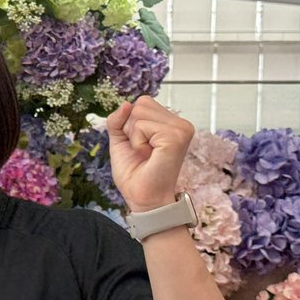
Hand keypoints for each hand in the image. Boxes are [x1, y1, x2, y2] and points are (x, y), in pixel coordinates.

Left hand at [106, 96, 193, 212]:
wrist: (143, 198)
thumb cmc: (135, 172)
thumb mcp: (120, 140)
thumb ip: (118, 120)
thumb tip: (126, 103)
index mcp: (171, 122)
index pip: (142, 102)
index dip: (130, 124)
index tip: (140, 145)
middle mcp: (180, 123)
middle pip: (140, 104)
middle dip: (131, 129)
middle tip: (143, 151)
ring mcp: (181, 129)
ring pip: (139, 112)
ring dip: (134, 136)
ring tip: (146, 153)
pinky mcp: (175, 136)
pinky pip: (141, 125)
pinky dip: (137, 142)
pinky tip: (149, 155)